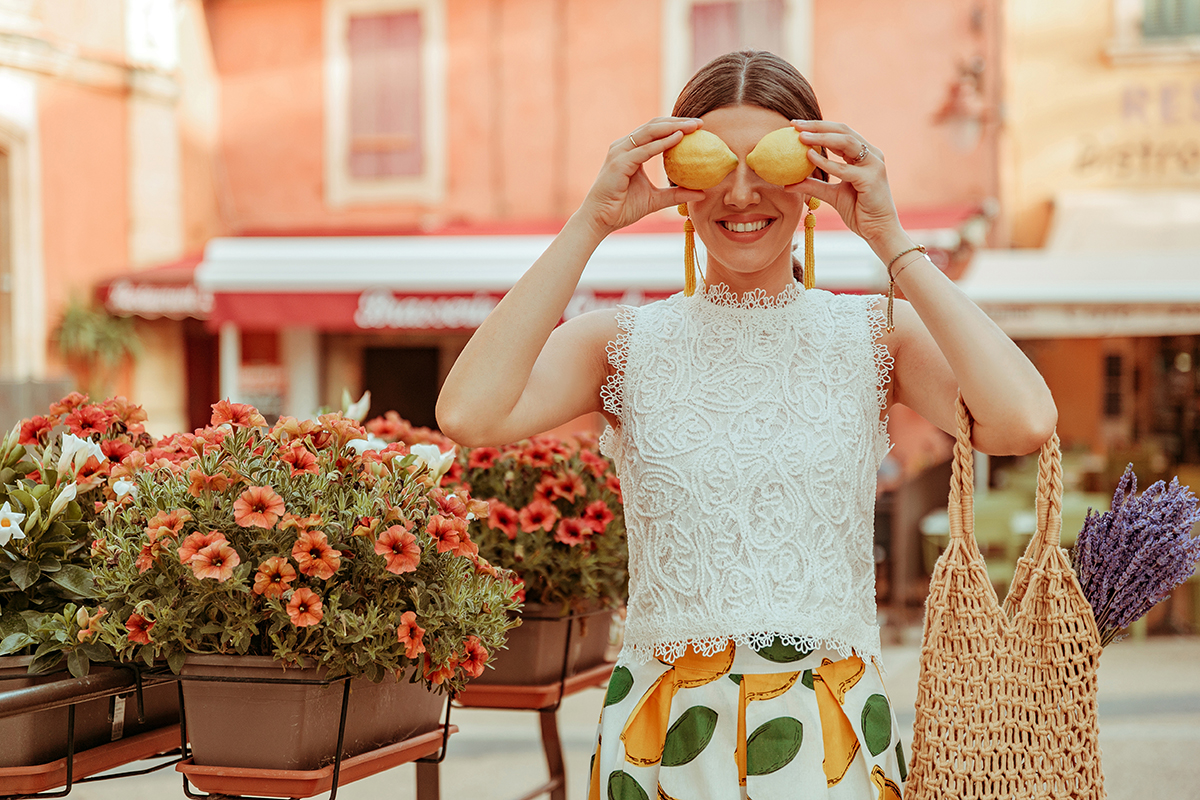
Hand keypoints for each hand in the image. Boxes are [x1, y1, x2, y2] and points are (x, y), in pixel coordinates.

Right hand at [578, 117, 707, 237]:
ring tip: (693, 127)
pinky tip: (678, 138)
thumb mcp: (656, 200)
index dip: (676, 126)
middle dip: (678, 121)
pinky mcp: (618, 163)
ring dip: (673, 127)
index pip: (655, 131)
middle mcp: (623, 147)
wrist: (600, 220)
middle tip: (700, 123)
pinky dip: (662, 143)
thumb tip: (702, 192)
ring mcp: (619, 153)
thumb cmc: (623, 209)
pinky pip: (644, 150)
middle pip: (654, 126)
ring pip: (649, 132)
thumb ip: (676, 194)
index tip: (698, 128)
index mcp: (630, 151)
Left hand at [789, 120, 904, 252]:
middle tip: (795, 125)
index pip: (840, 133)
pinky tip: (810, 157)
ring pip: (846, 142)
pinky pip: (845, 168)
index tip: (795, 125)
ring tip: (801, 137)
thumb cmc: (859, 212)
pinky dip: (826, 162)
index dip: (818, 127)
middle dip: (817, 126)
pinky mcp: (871, 179)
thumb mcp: (832, 195)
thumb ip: (813, 186)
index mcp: (863, 155)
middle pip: (843, 131)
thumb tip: (787, 184)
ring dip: (821, 138)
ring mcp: (873, 165)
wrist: (878, 231)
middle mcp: (871, 155)